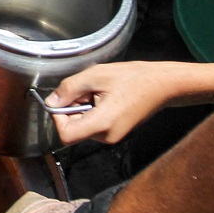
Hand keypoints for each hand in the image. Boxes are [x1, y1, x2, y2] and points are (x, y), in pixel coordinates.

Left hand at [40, 60, 191, 144]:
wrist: (162, 85)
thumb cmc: (134, 78)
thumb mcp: (96, 75)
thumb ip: (69, 89)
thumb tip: (51, 102)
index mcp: (102, 123)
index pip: (66, 135)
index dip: (58, 118)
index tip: (63, 101)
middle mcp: (107, 136)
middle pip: (73, 130)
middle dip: (72, 109)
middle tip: (86, 90)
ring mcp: (112, 137)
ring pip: (82, 127)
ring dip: (82, 109)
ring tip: (99, 92)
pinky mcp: (115, 133)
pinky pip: (94, 125)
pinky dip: (92, 111)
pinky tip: (105, 97)